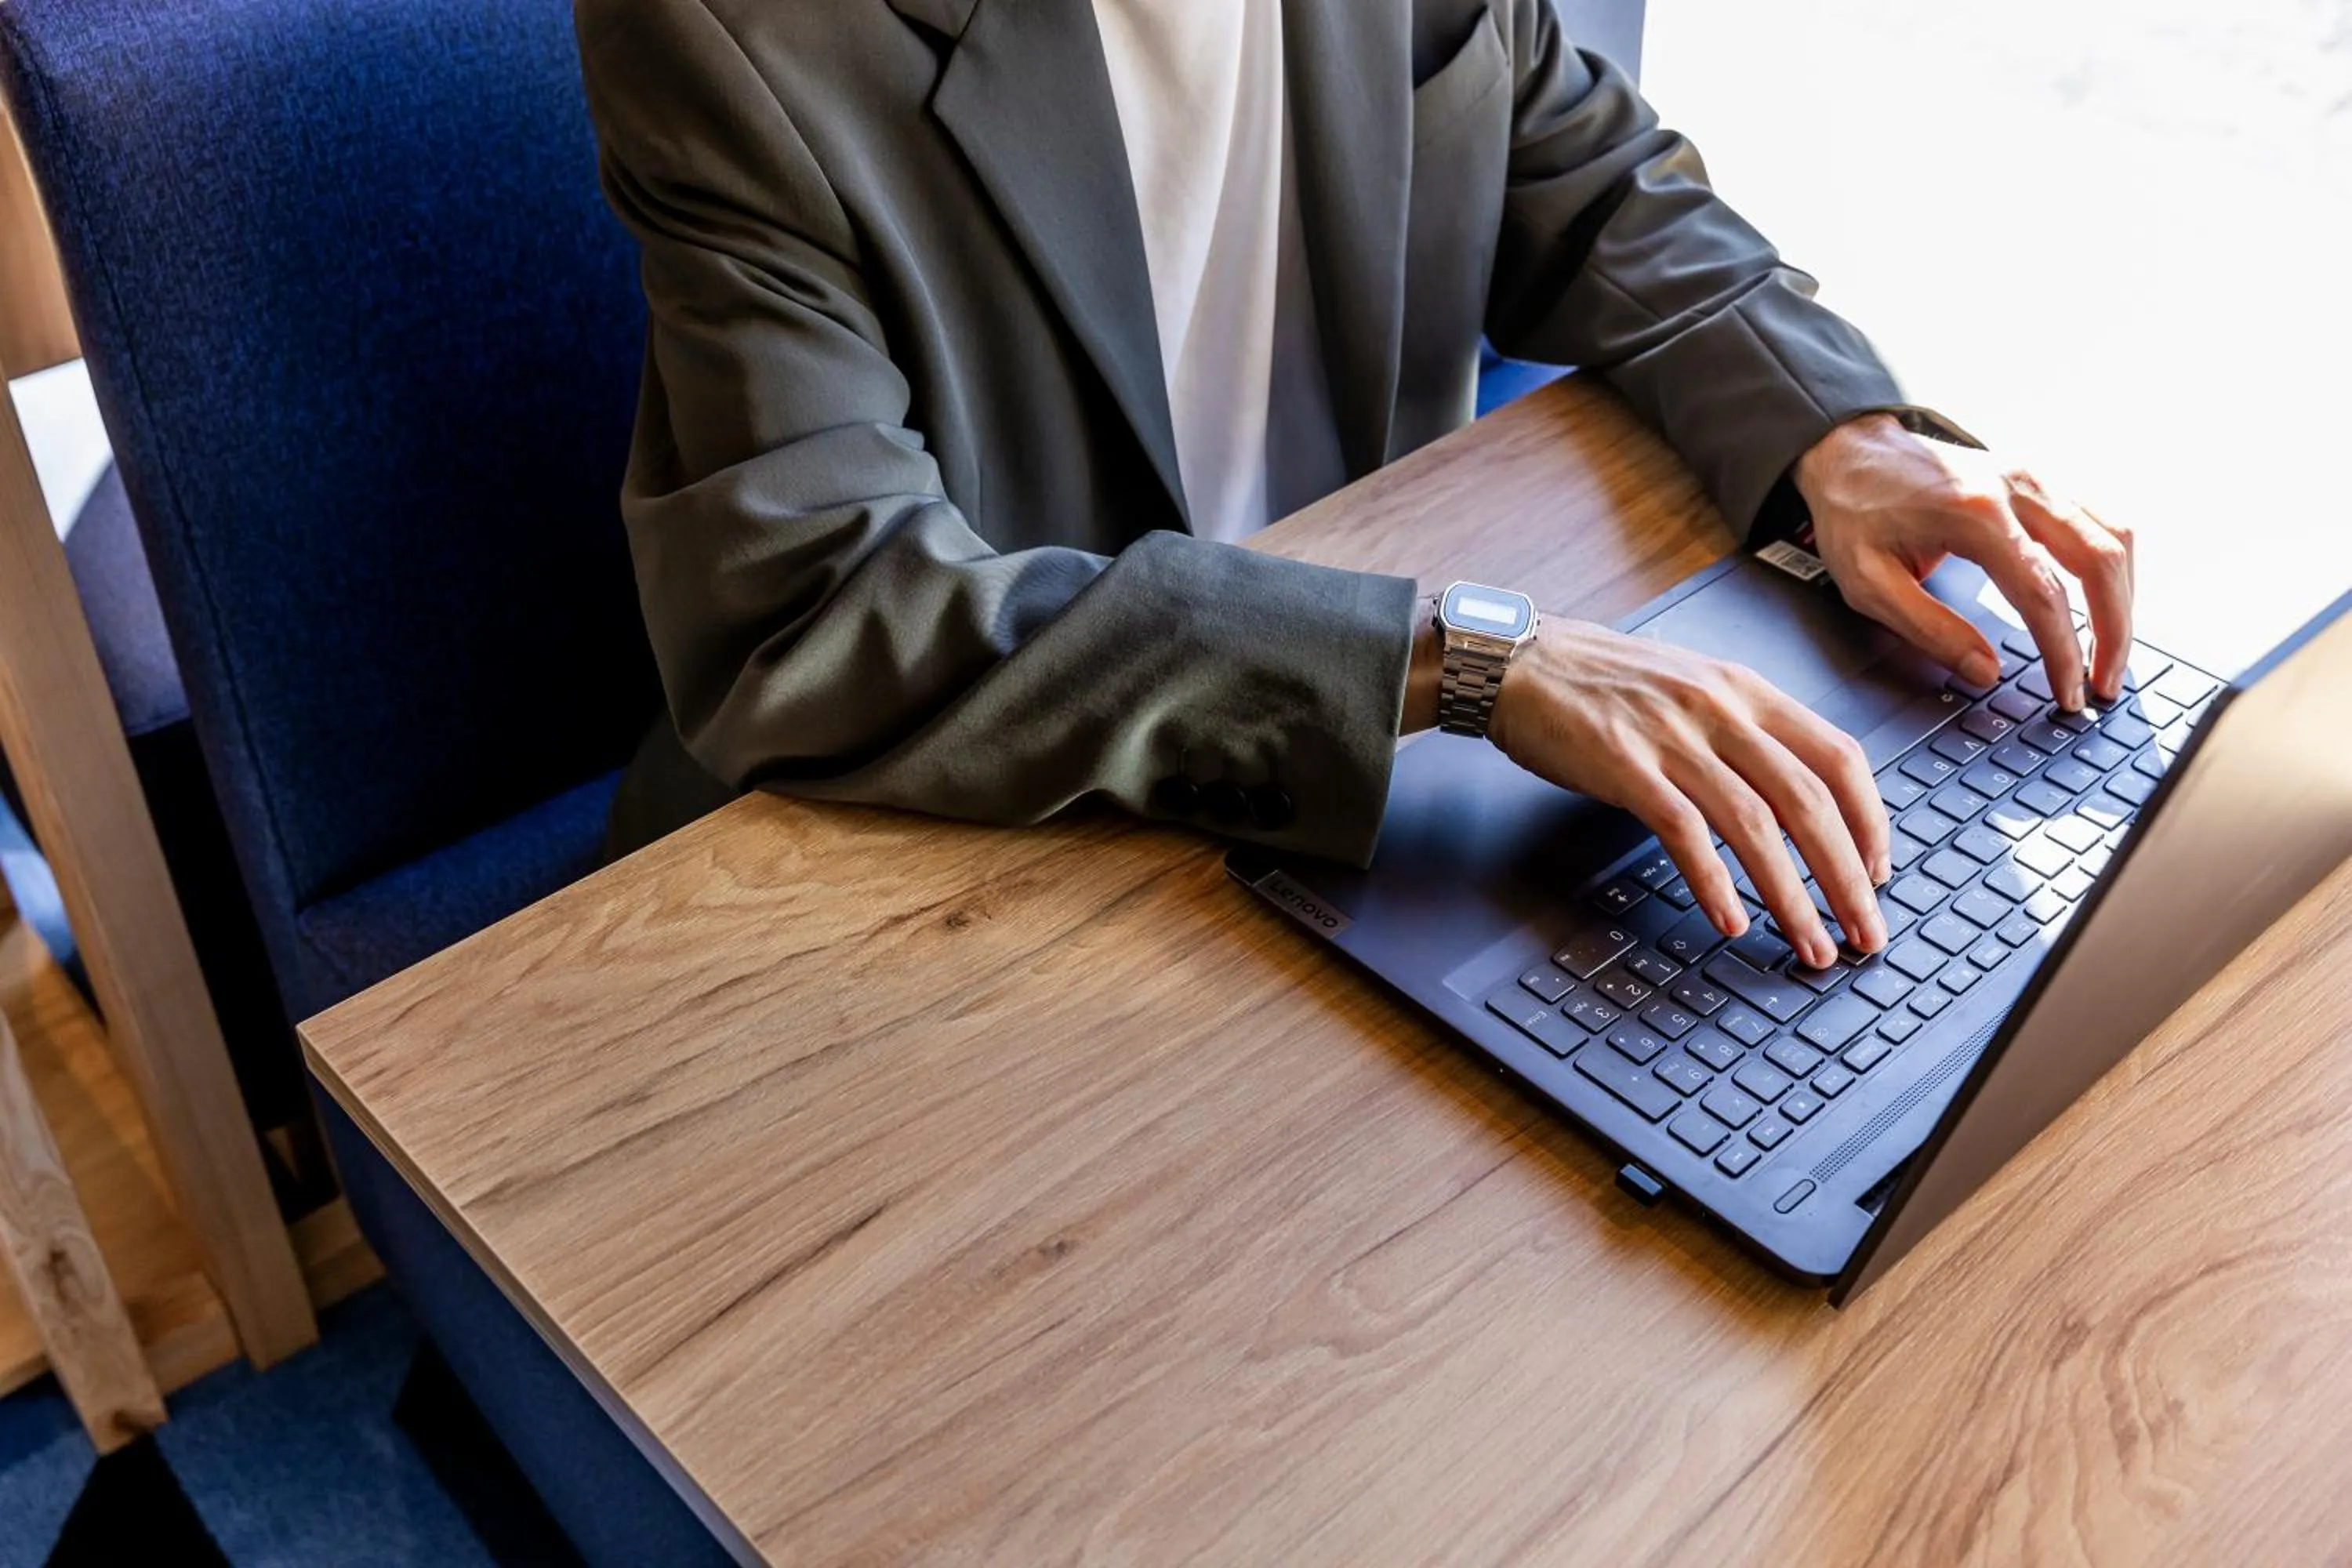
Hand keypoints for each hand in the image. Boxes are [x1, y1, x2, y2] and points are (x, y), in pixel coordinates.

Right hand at [1408, 615, 1891, 968]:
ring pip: (1756, 824)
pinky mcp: (1624, 766)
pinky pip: (1683, 832)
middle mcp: (1719, 709)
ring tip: (1810, 943)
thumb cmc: (1602, 682)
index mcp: (1746, 690)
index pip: (1838, 756)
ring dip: (1791, 895)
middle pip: (1809, 800)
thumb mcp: (1692, 686)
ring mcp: (1672, 736)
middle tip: (1866, 932)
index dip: (1871, 822)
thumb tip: (1798, 795)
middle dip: (1847, 877)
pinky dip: (1714, 881)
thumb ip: (1744, 730)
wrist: (1518, 662)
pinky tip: (1730, 919)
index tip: (1879, 873)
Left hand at [1796, 414, 2134, 708]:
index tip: (2069, 694)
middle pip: (2100, 559)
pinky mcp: (2039, 479)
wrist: (1849, 450)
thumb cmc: (1854, 510)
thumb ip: (1929, 630)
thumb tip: (1984, 671)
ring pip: (2114, 534)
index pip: (2043, 594)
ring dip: (2124, 597)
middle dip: (2114, 630)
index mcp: (1974, 514)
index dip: (2063, 652)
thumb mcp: (1868, 582)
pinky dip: (2112, 564)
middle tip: (2104, 684)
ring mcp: (2035, 477)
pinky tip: (2105, 601)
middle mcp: (2017, 487)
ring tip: (2110, 652)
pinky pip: (2100, 518)